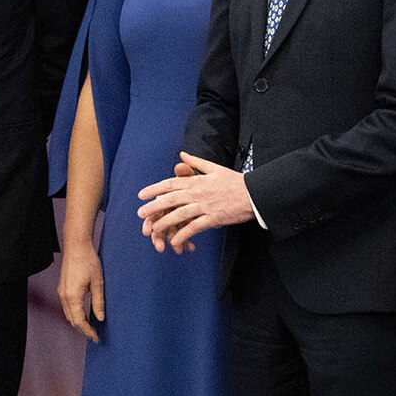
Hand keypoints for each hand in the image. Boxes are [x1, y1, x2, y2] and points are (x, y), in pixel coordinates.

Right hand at [58, 240, 105, 342]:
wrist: (76, 246)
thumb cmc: (88, 262)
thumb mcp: (98, 283)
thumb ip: (98, 302)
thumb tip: (100, 318)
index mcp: (72, 296)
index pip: (79, 321)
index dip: (88, 331)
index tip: (96, 338)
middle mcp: (64, 296)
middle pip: (72, 320)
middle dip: (82, 330)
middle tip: (94, 336)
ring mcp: (61, 292)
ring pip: (68, 314)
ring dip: (78, 322)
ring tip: (90, 328)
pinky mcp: (62, 288)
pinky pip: (67, 307)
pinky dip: (74, 314)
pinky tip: (83, 314)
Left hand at [137, 152, 251, 252]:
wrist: (256, 193)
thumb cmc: (235, 181)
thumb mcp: (215, 168)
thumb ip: (196, 163)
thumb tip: (181, 154)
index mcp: (198, 180)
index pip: (171, 184)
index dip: (154, 189)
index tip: (141, 195)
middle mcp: (199, 193)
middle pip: (171, 199)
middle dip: (154, 207)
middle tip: (140, 213)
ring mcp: (206, 206)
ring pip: (180, 214)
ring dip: (164, 222)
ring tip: (153, 229)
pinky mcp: (214, 218)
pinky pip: (195, 228)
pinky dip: (183, 234)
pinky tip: (174, 241)